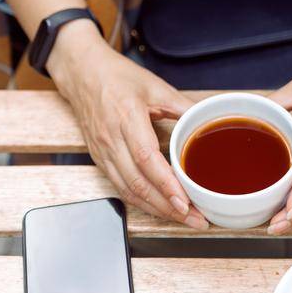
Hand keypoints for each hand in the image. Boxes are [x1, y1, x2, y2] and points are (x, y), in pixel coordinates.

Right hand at [48, 28, 207, 228]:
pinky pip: (120, 188)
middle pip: (138, 183)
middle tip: (195, 219)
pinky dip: (141, 202)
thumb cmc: (116, 77)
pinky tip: (159, 208)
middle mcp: (111, 139)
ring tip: (183, 219)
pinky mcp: (99, 160)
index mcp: (127, 117)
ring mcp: (103, 152)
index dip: (166, 183)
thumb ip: (182, 105)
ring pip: (128, 191)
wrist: (81, 73)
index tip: (186, 200)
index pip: (146, 158)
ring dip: (156, 210)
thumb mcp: (154, 85)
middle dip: (168, 207)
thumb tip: (209, 118)